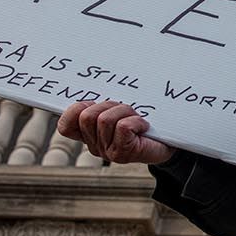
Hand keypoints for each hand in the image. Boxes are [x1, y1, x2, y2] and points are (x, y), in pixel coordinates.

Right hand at [56, 101, 174, 164]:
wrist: (169, 142)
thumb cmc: (144, 122)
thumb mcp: (121, 109)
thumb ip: (104, 103)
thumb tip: (94, 80)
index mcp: (90, 134)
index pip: (65, 126)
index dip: (73, 111)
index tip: (91, 102)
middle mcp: (95, 145)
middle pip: (87, 116)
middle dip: (109, 105)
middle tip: (126, 110)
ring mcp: (107, 152)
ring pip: (105, 120)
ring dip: (125, 112)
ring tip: (137, 118)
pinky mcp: (122, 155)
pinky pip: (122, 127)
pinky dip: (136, 121)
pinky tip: (144, 127)